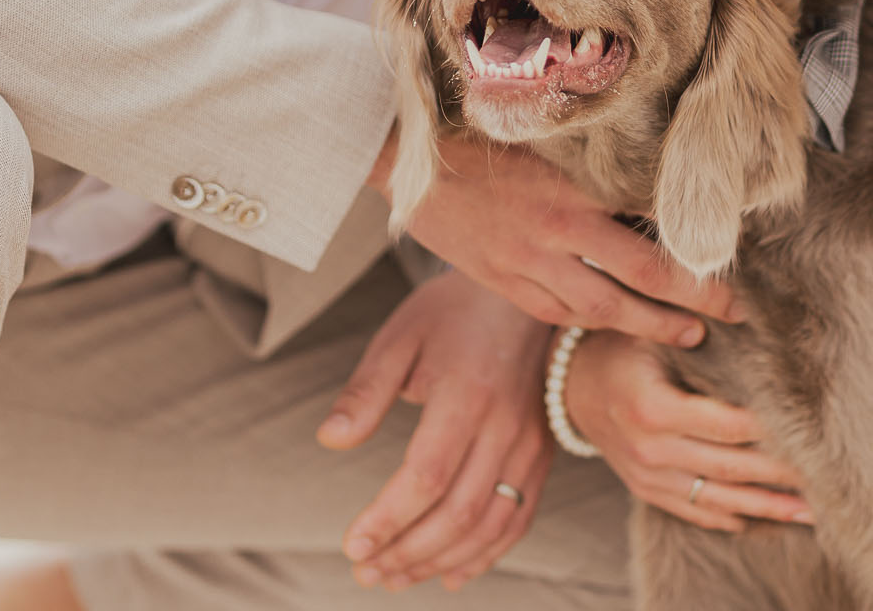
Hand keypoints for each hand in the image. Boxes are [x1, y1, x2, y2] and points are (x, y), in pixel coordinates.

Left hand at [317, 270, 554, 592]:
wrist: (520, 296)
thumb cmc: (451, 313)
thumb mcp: (400, 337)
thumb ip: (366, 391)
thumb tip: (330, 441)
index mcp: (466, 395)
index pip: (426, 477)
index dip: (388, 520)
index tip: (352, 546)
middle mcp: (506, 425)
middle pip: (459, 512)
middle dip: (408, 552)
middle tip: (365, 572)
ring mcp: (530, 443)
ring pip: (491, 524)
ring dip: (441, 561)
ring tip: (395, 577)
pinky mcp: (542, 453)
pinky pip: (520, 517)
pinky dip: (486, 555)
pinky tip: (450, 574)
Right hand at [373, 127, 743, 346]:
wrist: (405, 154)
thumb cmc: (480, 132)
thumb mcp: (546, 139)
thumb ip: (595, 160)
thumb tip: (655, 172)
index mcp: (574, 189)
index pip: (653, 227)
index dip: (696, 253)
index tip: (735, 264)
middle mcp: (556, 230)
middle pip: (643, 278)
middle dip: (695, 301)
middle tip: (736, 315)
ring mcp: (526, 263)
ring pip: (603, 309)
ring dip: (653, 326)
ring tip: (692, 336)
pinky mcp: (501, 281)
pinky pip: (557, 313)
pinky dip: (593, 324)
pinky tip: (619, 329)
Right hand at [562, 329, 813, 532]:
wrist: (571, 387)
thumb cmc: (618, 346)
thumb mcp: (648, 328)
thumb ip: (693, 323)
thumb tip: (749, 309)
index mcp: (653, 408)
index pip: (727, 424)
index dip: (771, 430)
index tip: (813, 430)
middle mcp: (651, 450)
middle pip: (730, 468)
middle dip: (782, 475)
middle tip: (829, 476)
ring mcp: (649, 477)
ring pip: (718, 500)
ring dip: (767, 508)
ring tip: (812, 513)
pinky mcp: (648, 491)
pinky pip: (696, 512)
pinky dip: (733, 517)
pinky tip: (767, 519)